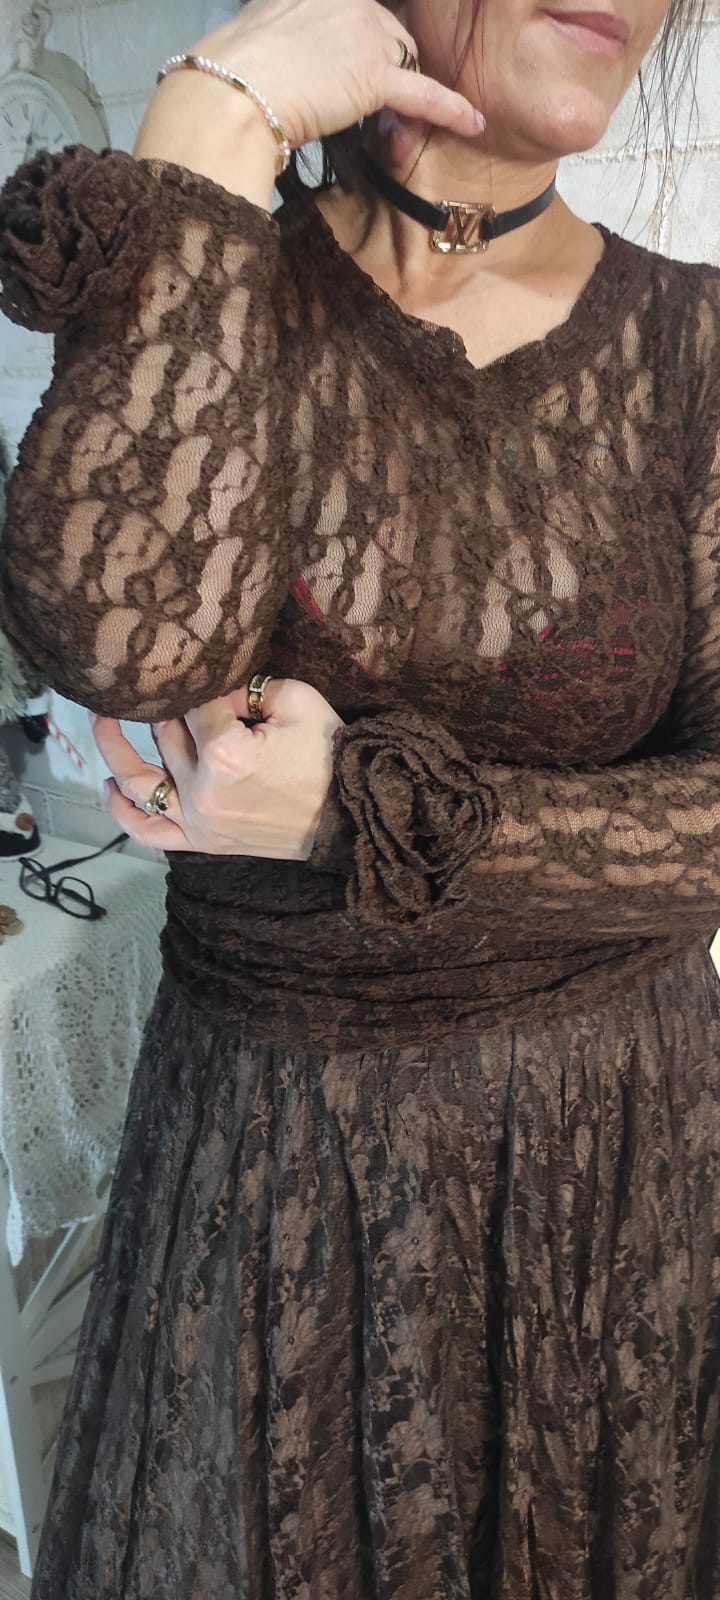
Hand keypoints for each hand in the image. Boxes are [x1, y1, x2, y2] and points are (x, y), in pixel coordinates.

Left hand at [90, 679, 343, 859]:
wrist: (351, 816)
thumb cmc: (330, 756)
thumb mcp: (297, 701)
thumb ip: (246, 685)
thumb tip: (210, 689)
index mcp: (226, 753)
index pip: (194, 704)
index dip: (203, 684)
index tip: (208, 672)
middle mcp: (203, 790)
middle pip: (167, 735)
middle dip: (172, 708)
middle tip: (173, 687)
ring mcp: (198, 821)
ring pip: (141, 781)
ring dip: (113, 748)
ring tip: (101, 720)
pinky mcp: (201, 843)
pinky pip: (149, 832)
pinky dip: (124, 812)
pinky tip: (110, 787)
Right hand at [185, 0, 484, 151]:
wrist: (229, 95)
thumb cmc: (229, 77)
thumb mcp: (255, 38)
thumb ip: (284, 36)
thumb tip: (292, 63)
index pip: (361, 13)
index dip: (368, 42)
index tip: (359, 64)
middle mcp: (347, 2)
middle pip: (391, 36)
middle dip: (389, 72)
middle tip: (373, 110)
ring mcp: (364, 33)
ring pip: (404, 64)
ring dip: (403, 97)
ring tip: (397, 133)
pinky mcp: (375, 76)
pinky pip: (424, 94)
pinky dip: (449, 110)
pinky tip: (470, 122)